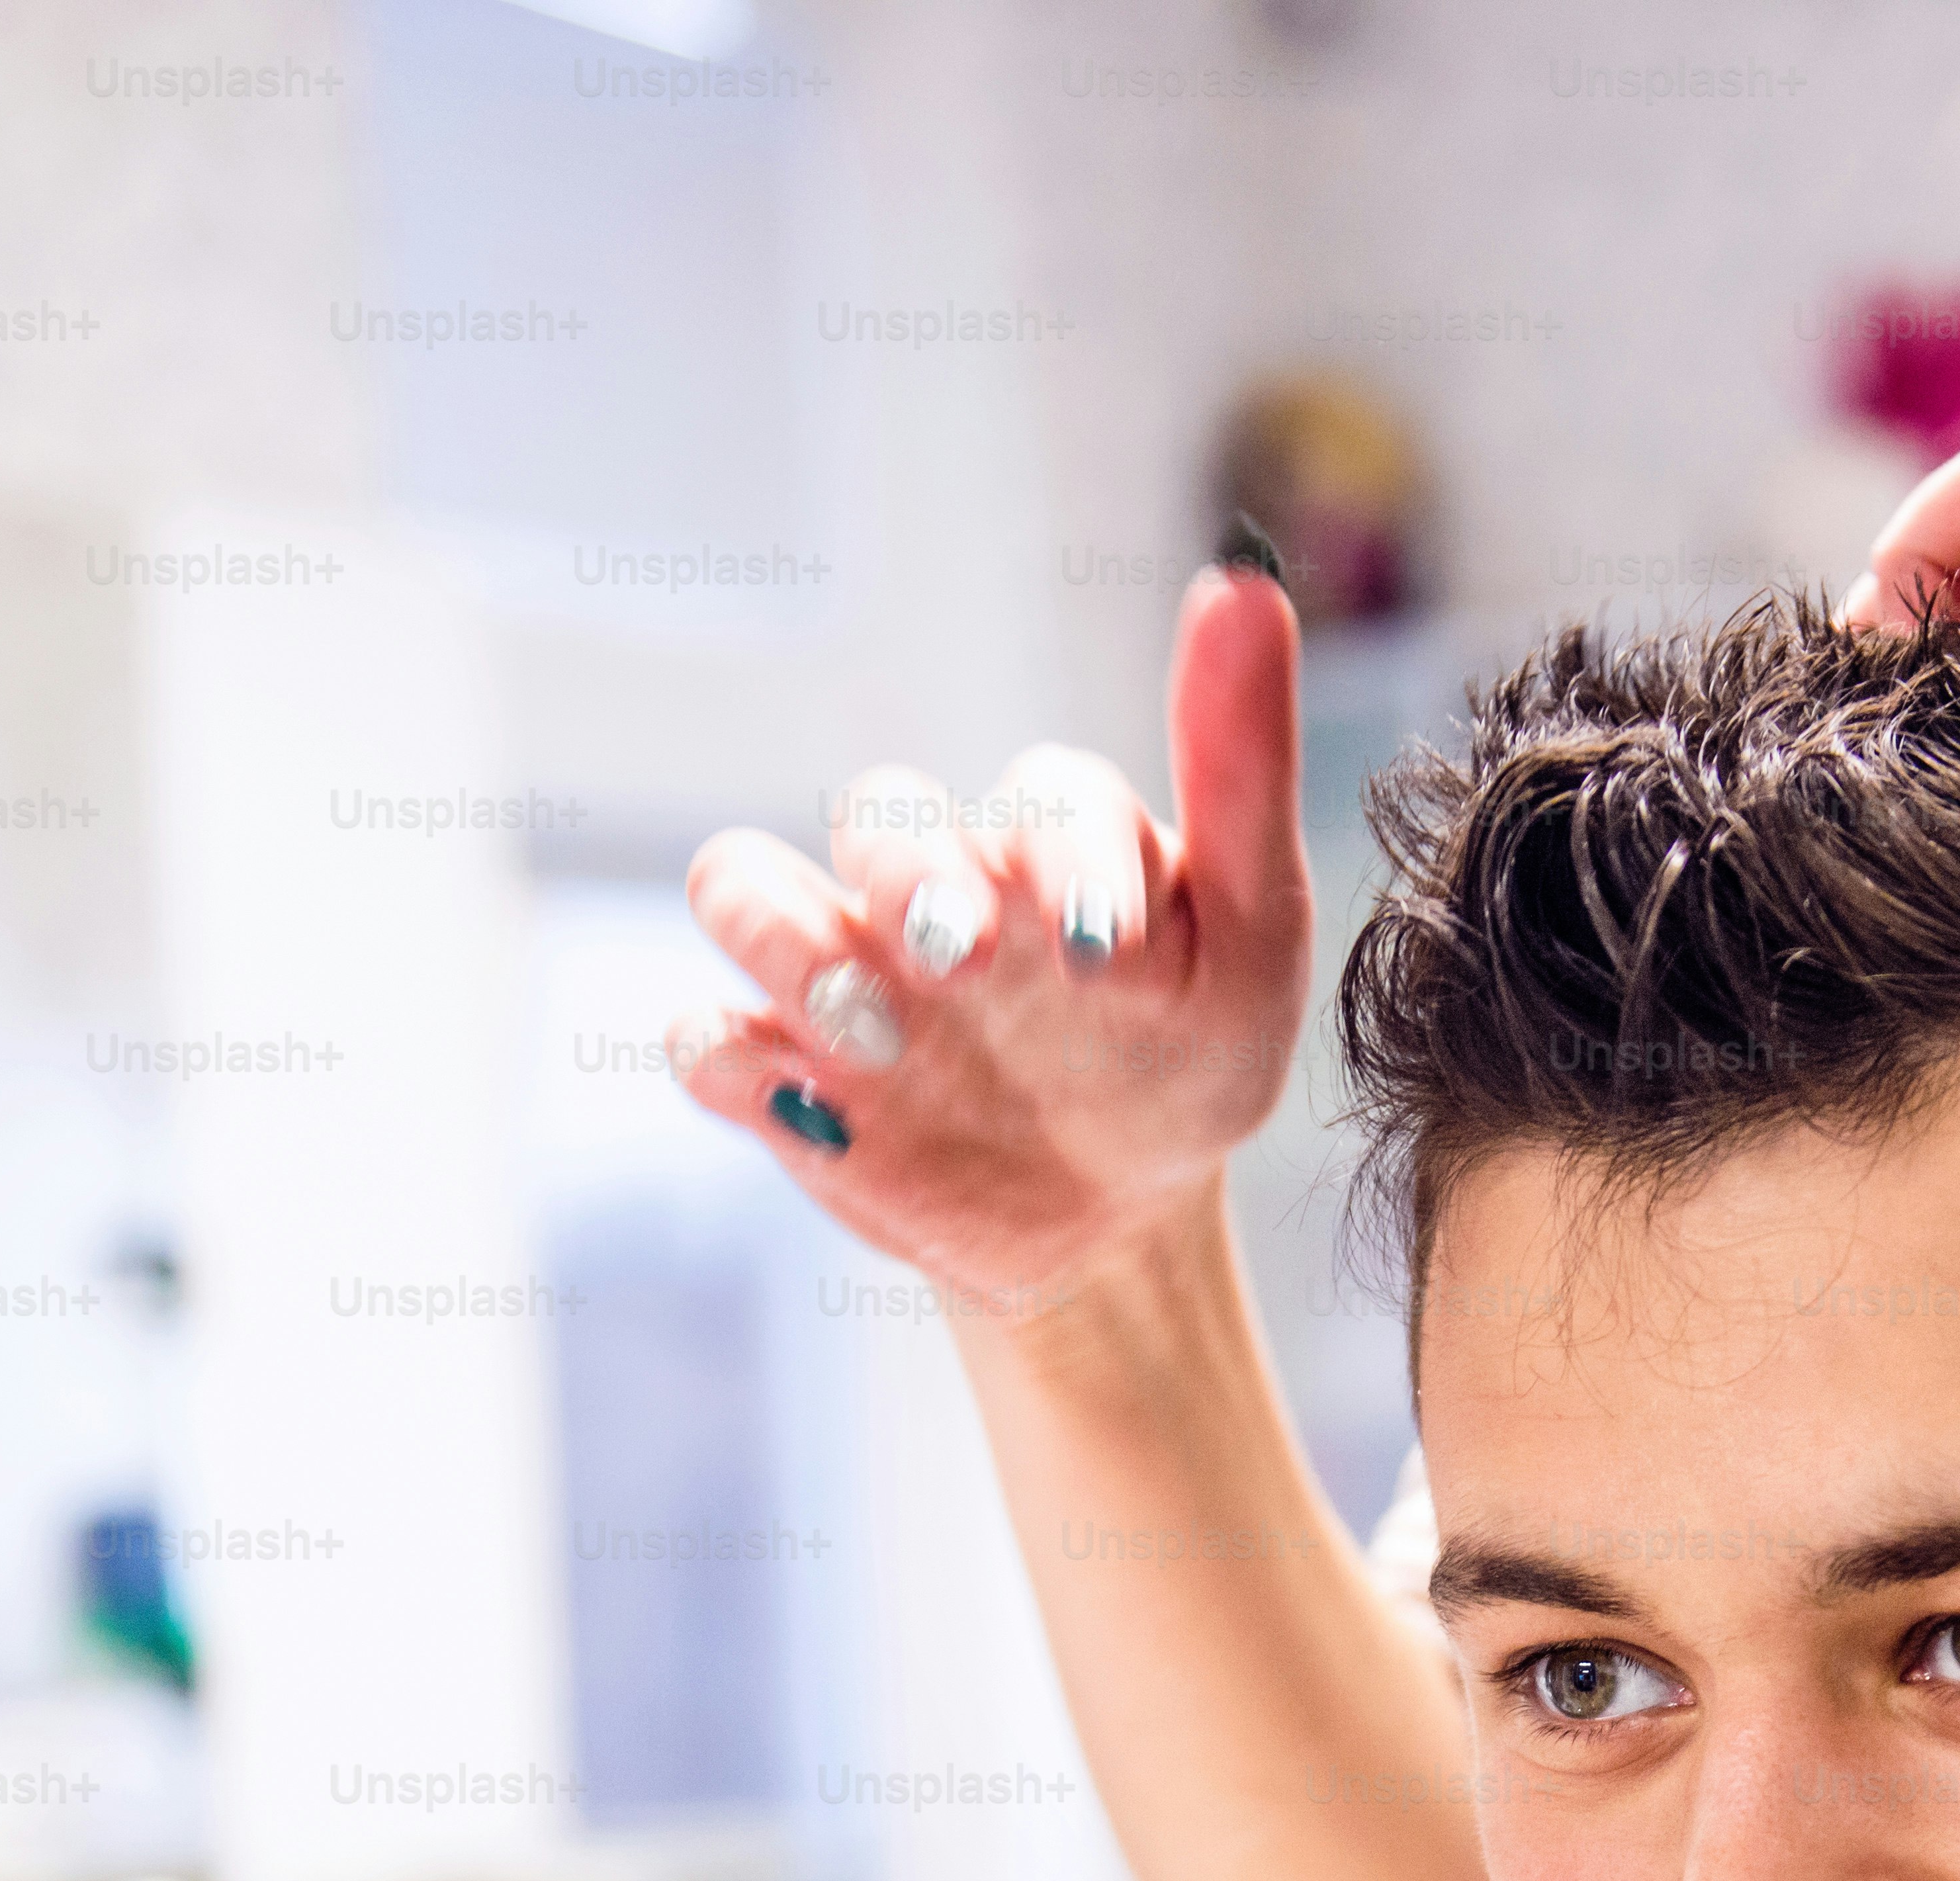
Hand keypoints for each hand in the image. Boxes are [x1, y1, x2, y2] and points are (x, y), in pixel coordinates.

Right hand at [672, 563, 1314, 1307]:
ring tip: (872, 1035)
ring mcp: (845, 969)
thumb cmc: (1193, 1053)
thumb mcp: (1253, 930)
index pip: (1044, 795)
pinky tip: (811, 1110)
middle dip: (910, 874)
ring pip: (743, 885)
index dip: (1066, 858)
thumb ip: (1242, 772)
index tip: (1108, 953)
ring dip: (787, 941)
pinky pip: (706, 1037)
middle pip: (877, 814)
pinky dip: (732, 1060)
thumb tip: (1242, 589)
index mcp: (1049, 841)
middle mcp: (934, 882)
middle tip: (960, 957)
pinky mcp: (782, 1071)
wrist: (1120, 1212)